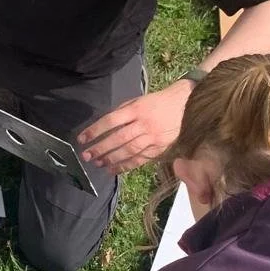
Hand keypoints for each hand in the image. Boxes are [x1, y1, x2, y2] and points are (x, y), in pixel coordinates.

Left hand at [78, 81, 192, 174]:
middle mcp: (144, 124)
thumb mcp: (139, 101)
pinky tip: (113, 169)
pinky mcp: (160, 148)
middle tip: (86, 156)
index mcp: (137, 109)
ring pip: (129, 151)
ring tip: (97, 164)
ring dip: (111, 159)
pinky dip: (125, 166)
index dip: (95, 131)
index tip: (82, 139)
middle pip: (118, 139)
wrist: (187, 105)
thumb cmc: (158, 102)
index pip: (110, 121)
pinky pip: (140, 159)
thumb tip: (103, 127)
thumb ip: (122, 112)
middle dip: (100, 148)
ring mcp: (153, 138)